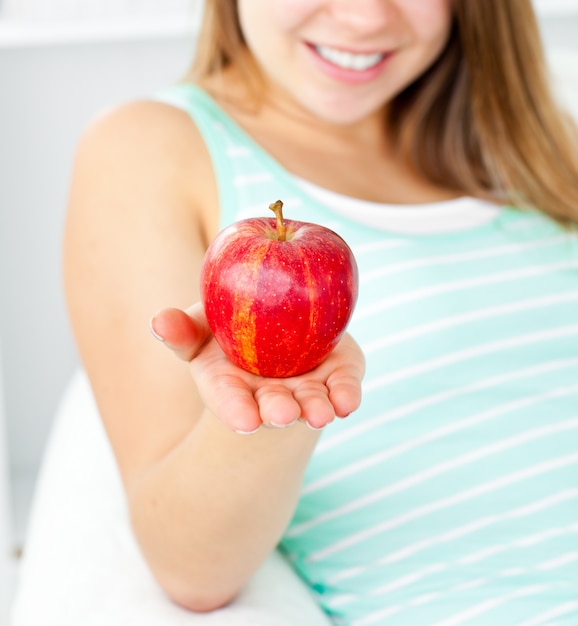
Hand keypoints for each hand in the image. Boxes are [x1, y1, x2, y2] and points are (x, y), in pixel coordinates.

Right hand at [150, 304, 363, 433]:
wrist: (276, 325)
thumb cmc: (228, 332)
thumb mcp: (201, 329)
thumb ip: (181, 331)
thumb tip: (159, 322)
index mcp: (233, 388)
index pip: (231, 402)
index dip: (236, 411)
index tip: (246, 421)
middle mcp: (270, 395)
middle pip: (274, 406)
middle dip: (278, 411)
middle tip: (283, 414)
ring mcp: (306, 388)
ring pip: (312, 402)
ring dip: (316, 408)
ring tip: (321, 413)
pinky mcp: (337, 373)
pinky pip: (343, 386)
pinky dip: (347, 393)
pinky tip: (348, 401)